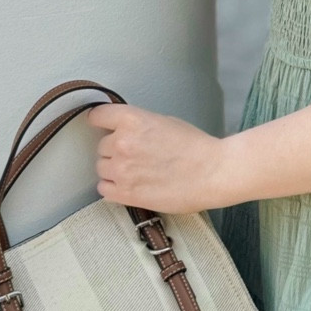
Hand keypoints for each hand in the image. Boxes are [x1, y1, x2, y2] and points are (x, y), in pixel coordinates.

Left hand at [86, 102, 230, 214]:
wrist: (212, 173)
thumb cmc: (195, 146)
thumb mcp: (164, 121)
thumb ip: (138, 125)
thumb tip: (123, 131)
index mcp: (132, 120)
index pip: (97, 116)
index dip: (101, 122)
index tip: (103, 127)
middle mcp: (121, 143)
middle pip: (102, 146)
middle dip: (115, 150)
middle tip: (137, 156)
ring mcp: (121, 170)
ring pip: (101, 168)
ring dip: (114, 170)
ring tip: (137, 173)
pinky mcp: (125, 194)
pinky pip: (104, 189)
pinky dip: (114, 188)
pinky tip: (131, 186)